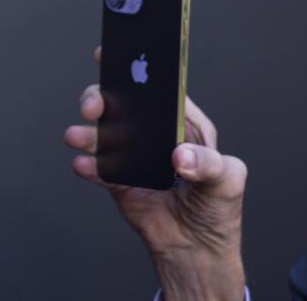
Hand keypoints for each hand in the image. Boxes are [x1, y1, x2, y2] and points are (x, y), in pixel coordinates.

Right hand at [64, 48, 246, 300]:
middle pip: (120, 102)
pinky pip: (96, 166)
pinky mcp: (117, 178)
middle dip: (101, 98)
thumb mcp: (228, 181)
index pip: (159, 87)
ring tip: (79, 137)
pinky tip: (83, 164)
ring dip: (86, 131)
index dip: (138, 68)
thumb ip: (208, 165)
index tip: (115, 56)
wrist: (195, 250)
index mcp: (185, 123)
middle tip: (94, 107)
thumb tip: (181, 156)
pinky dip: (87, 164)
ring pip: (102, 130)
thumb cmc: (218, 209)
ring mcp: (132, 153)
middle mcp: (154, 132)